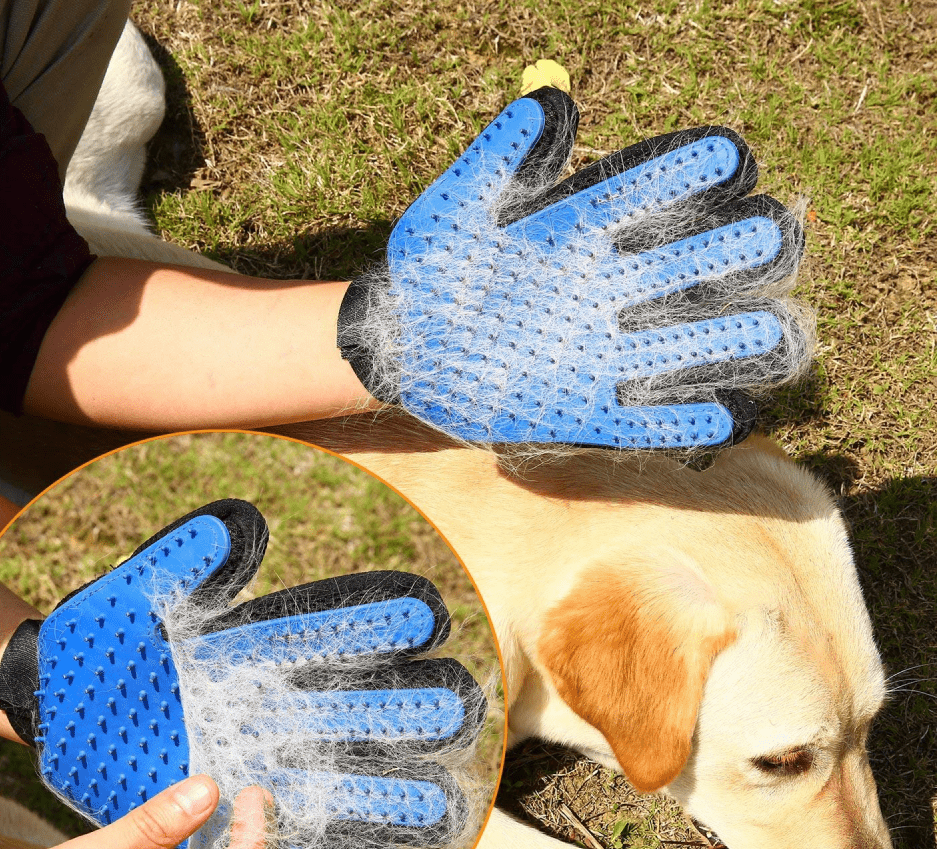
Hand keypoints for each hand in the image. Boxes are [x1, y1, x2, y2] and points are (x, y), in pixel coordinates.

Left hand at [0, 499, 485, 848]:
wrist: (56, 708)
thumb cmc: (99, 647)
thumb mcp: (138, 599)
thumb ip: (185, 562)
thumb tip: (240, 522)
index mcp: (251, 653)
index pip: (322, 634)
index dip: (370, 627)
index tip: (423, 616)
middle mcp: (267, 710)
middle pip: (347, 709)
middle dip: (401, 710)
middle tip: (456, 707)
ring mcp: (255, 765)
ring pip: (335, 778)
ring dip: (387, 791)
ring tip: (440, 800)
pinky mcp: (233, 816)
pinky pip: (296, 842)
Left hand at [337, 86, 809, 448]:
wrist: (400, 345)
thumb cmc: (429, 269)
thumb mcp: (457, 208)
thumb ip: (501, 157)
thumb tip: (554, 103)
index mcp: (577, 237)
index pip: (644, 200)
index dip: (685, 177)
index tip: (726, 160)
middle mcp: (600, 293)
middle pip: (682, 271)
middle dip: (729, 255)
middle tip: (766, 240)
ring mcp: (594, 355)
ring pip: (678, 348)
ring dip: (727, 342)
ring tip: (772, 334)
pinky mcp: (578, 413)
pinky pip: (639, 420)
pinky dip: (678, 420)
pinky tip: (721, 416)